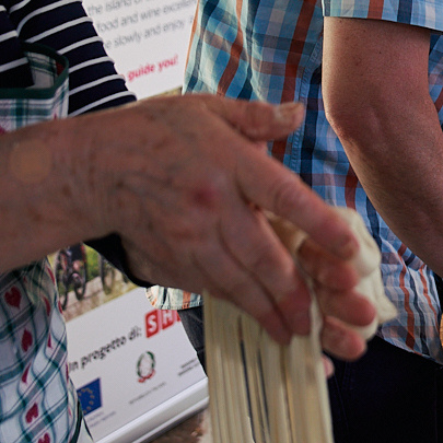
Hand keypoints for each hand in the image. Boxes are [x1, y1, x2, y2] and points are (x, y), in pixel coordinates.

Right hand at [76, 94, 377, 353]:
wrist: (94, 168)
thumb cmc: (151, 133)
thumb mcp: (207, 109)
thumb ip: (257, 117)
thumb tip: (298, 114)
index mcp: (227, 162)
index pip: (283, 196)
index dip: (319, 225)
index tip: (349, 249)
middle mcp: (211, 204)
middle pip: (262, 255)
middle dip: (296, 292)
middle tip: (325, 315)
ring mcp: (189, 237)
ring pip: (238, 283)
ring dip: (269, 311)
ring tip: (295, 333)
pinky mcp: (172, 259)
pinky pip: (212, 288)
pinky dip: (238, 305)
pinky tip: (258, 317)